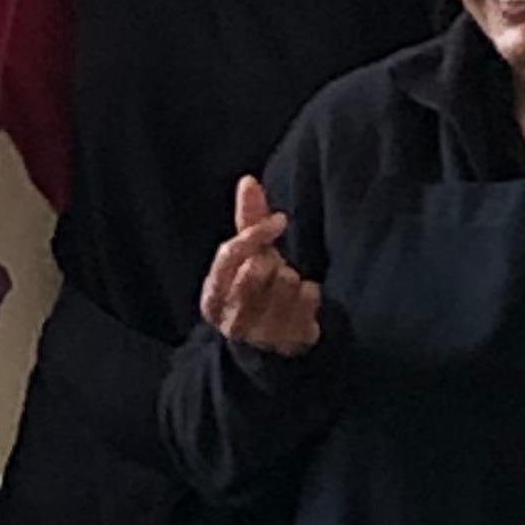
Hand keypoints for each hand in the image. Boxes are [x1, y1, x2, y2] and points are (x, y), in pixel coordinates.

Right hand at [200, 174, 322, 355]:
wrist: (272, 344)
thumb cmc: (257, 291)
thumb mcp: (248, 257)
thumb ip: (247, 220)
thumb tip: (248, 180)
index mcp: (212, 296)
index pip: (230, 254)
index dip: (257, 233)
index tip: (280, 221)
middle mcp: (230, 318)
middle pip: (257, 267)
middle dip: (273, 262)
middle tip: (275, 271)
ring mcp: (260, 334)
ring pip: (286, 280)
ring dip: (293, 278)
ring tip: (286, 290)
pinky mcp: (289, 341)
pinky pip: (310, 296)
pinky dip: (312, 293)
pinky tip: (302, 302)